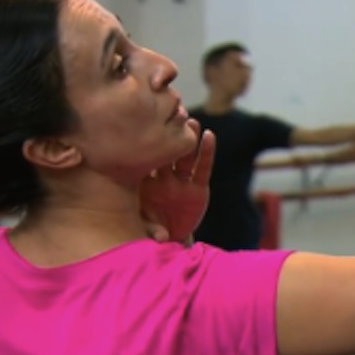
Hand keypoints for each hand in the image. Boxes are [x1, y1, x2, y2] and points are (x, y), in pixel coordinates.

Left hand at [139, 119, 215, 243]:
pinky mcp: (198, 188)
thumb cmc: (152, 228)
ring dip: (188, 140)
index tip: (144, 127)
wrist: (170, 237)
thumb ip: (152, 229)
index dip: (146, 144)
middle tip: (172, 116)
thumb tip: (161, 238)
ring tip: (191, 122)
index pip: (145, 159)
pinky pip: (202, 168)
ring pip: (185, 157)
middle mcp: (163, 177)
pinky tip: (209, 136)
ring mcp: (181, 181)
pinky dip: (207, 152)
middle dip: (168, 136)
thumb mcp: (148, 228)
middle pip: (166, 153)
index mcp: (145, 183)